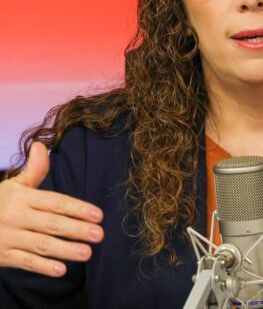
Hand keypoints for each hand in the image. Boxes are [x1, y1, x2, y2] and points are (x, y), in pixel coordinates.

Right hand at [0, 142, 103, 276]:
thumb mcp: (13, 185)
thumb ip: (33, 170)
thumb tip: (42, 145)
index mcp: (22, 197)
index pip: (55, 202)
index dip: (77, 208)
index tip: (98, 215)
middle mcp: (16, 216)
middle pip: (52, 224)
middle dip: (77, 229)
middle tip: (100, 234)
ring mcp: (9, 237)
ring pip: (41, 244)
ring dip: (65, 249)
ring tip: (87, 252)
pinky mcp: (3, 256)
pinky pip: (26, 262)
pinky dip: (43, 267)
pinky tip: (62, 270)